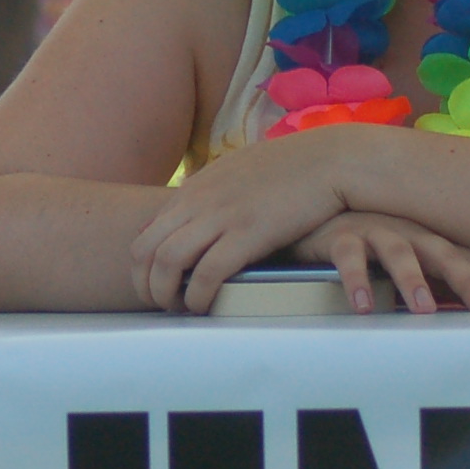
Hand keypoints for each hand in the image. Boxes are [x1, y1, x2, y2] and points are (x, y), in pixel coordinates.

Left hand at [129, 135, 361, 313]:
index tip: (155, 287)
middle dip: (145, 285)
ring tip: (180, 309)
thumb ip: (209, 193)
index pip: (145, 234)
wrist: (327, 159)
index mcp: (193, 189)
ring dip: (166, 294)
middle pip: (147, 251)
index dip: (142, 269)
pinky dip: (199, 295)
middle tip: (161, 305)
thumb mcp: (235, 172)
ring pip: (168, 262)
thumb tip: (193, 210)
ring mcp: (221, 216)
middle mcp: (198, 201)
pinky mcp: (248, 233)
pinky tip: (205, 305)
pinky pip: (207, 272)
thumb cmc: (287, 169)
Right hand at [291, 210, 469, 314]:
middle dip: (468, 280)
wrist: (316, 206)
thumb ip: (439, 280)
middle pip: (446, 254)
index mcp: (433, 240)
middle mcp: (411, 232)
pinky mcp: (340, 235)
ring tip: (423, 310)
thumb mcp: (410, 260)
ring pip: (401, 253)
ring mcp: (376, 230)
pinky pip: (349, 258)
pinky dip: (355, 280)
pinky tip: (361, 306)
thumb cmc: (371, 241)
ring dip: (412, 281)